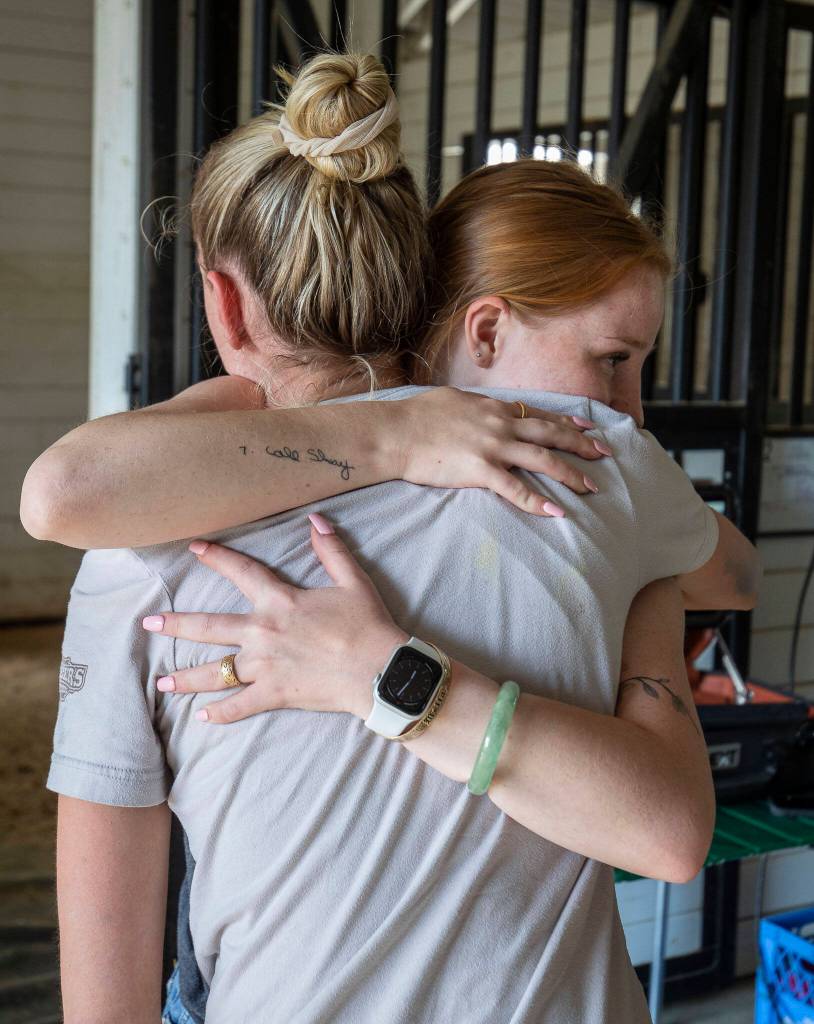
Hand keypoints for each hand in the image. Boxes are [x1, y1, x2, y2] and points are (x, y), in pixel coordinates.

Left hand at [143, 517, 407, 723]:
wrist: (379, 670)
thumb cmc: (367, 624)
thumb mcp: (353, 580)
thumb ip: (331, 550)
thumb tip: (315, 519)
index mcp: (280, 601)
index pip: (241, 572)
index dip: (216, 557)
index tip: (194, 548)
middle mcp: (263, 632)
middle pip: (209, 626)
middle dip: (175, 624)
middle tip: (148, 624)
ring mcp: (265, 666)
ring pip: (216, 671)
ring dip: (186, 676)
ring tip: (161, 680)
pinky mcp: (274, 694)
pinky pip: (240, 705)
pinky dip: (221, 714)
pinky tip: (203, 716)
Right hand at [394, 387, 611, 516]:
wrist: (394, 432)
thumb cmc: (415, 416)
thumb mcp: (451, 400)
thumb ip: (473, 406)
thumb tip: (479, 409)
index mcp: (493, 407)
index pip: (539, 414)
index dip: (567, 423)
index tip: (588, 429)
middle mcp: (499, 424)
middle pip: (550, 434)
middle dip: (581, 445)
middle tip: (604, 455)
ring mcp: (492, 447)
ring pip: (542, 459)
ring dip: (570, 473)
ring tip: (591, 487)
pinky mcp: (480, 470)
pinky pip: (517, 489)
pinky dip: (538, 502)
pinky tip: (557, 512)